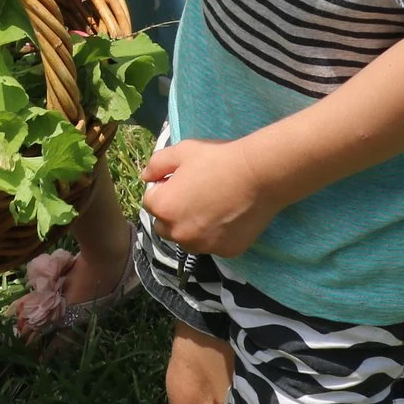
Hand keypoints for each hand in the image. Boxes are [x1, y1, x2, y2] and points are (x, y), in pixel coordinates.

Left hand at [141, 139, 277, 256]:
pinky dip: (216, 234)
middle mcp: (179, 233)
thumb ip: (157, 164)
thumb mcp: (182, 151)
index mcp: (163, 208)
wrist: (258, 174)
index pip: (151, 201)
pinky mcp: (225, 252)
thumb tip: (145, 176)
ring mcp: (203, 246)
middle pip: (165, 225)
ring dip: (192, 227)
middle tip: (196, 194)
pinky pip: (213, 245)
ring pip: (188, 239)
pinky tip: (229, 217)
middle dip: (173, 212)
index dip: (165, 188)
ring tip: (212, 207)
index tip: (183, 180)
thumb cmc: (218, 159)